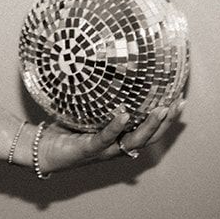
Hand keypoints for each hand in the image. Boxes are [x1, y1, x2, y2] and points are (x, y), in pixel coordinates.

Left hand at [34, 101, 181, 174]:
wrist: (40, 149)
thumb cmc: (63, 129)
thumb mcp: (84, 111)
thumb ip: (97, 97)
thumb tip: (104, 67)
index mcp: (119, 139)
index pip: (149, 129)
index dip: (166, 118)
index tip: (179, 100)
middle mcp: (115, 147)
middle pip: (148, 137)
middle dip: (165, 122)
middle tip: (177, 105)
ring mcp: (103, 151)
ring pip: (133, 141)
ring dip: (149, 126)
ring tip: (160, 110)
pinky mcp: (87, 150)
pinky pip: (105, 139)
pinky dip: (115, 127)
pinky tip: (124, 114)